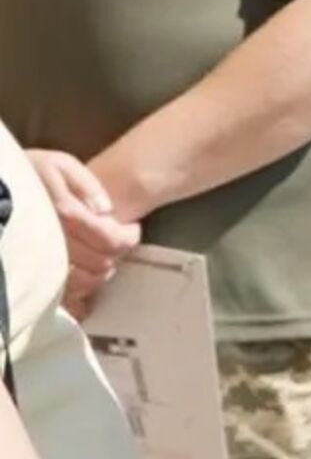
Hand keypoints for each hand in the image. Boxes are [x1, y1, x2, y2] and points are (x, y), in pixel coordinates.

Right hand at [23, 149, 141, 317]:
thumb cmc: (31, 174)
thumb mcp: (60, 165)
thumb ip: (86, 184)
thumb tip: (106, 211)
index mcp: (63, 215)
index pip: (110, 239)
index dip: (128, 237)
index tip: (131, 228)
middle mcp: (51, 242)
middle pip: (101, 263)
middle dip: (117, 253)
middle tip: (117, 240)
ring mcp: (39, 261)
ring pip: (85, 283)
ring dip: (101, 271)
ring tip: (101, 255)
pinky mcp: (31, 274)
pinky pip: (63, 293)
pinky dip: (80, 289)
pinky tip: (83, 271)